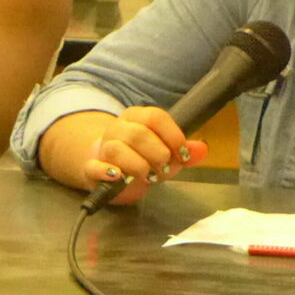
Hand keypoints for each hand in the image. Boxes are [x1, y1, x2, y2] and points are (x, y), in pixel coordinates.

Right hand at [84, 106, 207, 203]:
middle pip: (139, 134)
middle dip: (158, 155)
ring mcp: (103, 147)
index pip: (155, 117)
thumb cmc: (142, 157)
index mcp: (137, 117)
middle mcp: (119, 128)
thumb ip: (185, 151)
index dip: (173, 136)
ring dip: (139, 166)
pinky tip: (119, 177)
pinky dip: (106, 172)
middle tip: (165, 170)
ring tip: (148, 177)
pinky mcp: (92, 167)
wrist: (109, 168)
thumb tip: (202, 149)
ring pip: (118, 150)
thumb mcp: (166, 152)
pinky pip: (94, 166)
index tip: (182, 155)